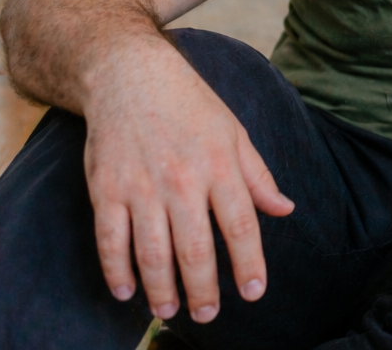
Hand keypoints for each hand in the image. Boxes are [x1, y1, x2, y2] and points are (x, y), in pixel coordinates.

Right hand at [83, 39, 294, 321]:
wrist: (129, 74)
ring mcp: (141, 186)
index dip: (249, 263)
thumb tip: (285, 210)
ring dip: (162, 289)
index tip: (254, 293)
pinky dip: (117, 270)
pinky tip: (126, 292)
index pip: (241, 225)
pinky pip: (110, 240)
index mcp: (220, 165)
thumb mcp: (234, 132)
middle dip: (204, 289)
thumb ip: (258, 176)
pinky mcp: (106, 189)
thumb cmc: (190, 104)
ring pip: (153, 252)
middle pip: (195, 248)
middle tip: (208, 316)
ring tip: (170, 312)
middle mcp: (182, 179)